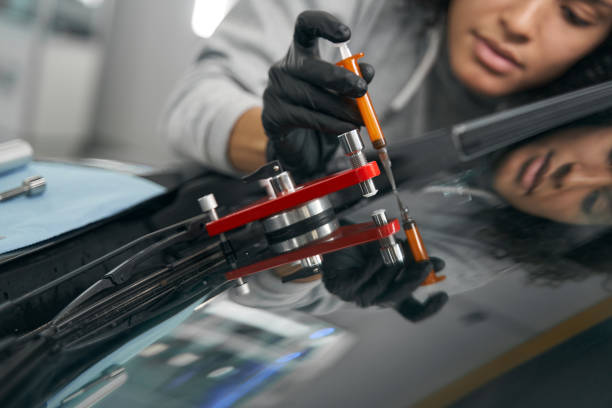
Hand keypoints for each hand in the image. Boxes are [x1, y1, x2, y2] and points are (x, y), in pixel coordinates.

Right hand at [262, 10, 374, 177]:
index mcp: (300, 53)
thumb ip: (354, 79)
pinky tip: (346, 128)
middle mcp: (283, 68)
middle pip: (310, 66)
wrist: (302, 145)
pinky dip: (331, 124)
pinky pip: (307, 118)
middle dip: (339, 78)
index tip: (346, 35)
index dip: (323, 24)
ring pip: (312, 97)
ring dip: (341, 109)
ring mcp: (274, 92)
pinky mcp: (272, 116)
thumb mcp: (341, 93)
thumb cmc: (324, 112)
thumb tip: (367, 71)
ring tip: (360, 119)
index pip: (305, 26)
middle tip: (361, 90)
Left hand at [322, 240, 447, 321]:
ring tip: (398, 248)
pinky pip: (364, 278)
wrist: (335, 236)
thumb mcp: (395, 250)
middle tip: (425, 264)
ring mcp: (358, 295)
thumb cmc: (366, 244)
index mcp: (391, 294)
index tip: (443, 294)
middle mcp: (376, 299)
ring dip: (394, 267)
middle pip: (400, 300)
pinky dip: (375, 264)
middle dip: (414, 281)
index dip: (429, 309)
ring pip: (382, 288)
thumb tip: (438, 265)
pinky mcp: (343, 287)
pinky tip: (380, 253)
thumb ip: (414, 258)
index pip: (412, 313)